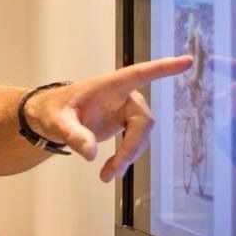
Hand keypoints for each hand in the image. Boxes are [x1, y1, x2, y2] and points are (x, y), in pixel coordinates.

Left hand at [24, 56, 192, 181]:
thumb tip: (91, 154)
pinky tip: (110, 170)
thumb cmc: (52, 111)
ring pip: (142, 135)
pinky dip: (125, 158)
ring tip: (106, 175)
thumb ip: (72, 135)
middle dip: (132, 147)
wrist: (49, 118)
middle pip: (144, 120)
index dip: (163, 68)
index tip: (187, 61)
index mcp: (108, 85)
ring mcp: (125, 110)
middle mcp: (122, 95)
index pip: (140, 74)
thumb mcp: (56, 122)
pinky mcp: (124, 124)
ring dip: (128, 157)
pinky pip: (135, 142)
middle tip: (113, 169)